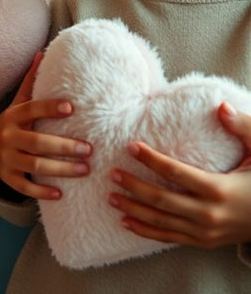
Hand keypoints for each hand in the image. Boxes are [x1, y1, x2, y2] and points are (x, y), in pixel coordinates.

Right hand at [0, 52, 91, 199]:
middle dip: (63, 147)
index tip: (71, 107)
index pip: (31, 110)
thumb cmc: (9, 123)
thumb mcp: (16, 103)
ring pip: (33, 165)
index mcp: (13, 116)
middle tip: (89, 149)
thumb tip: (42, 54)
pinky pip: (23, 186)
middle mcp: (9, 137)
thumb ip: (30, 82)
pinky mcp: (6, 176)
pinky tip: (60, 194)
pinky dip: (40, 192)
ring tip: (84, 169)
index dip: (49, 108)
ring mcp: (6, 158)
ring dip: (60, 169)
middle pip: (36, 142)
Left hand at [108, 102, 250, 247]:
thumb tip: (220, 107)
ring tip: (110, 197)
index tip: (131, 146)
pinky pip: (168, 237)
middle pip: (160, 199)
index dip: (151, 159)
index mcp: (219, 189)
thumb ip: (244, 128)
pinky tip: (126, 221)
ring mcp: (205, 231)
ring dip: (132, 209)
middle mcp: (208, 213)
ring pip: (160, 221)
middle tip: (111, 173)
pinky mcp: (203, 241)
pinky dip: (145, 230)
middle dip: (132, 186)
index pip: (175, 172)